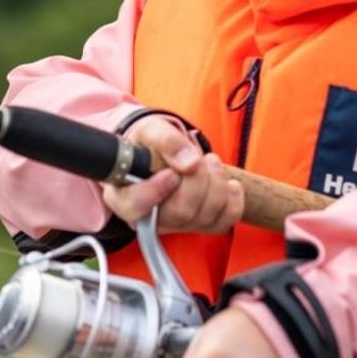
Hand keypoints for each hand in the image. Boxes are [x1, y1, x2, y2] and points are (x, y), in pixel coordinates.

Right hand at [101, 116, 243, 233]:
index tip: (171, 173)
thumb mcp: (151, 130)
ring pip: (202, 217)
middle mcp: (146, 218)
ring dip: (216, 186)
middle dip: (197, 180)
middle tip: (198, 159)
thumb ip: (165, 139)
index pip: (136, 206)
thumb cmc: (149, 144)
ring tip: (211, 162)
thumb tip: (190, 161)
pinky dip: (233, 202)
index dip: (156, 191)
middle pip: (179, 212)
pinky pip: (221, 224)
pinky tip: (230, 184)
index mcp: (123, 195)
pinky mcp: (195, 227)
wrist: (162, 152)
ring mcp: (172, 225)